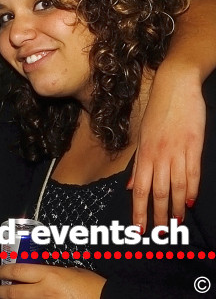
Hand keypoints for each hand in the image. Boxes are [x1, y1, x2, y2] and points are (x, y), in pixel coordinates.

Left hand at [0, 263, 104, 298]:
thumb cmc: (94, 288)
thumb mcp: (71, 271)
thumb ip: (52, 270)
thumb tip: (37, 272)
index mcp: (50, 275)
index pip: (18, 270)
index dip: (3, 270)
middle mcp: (45, 292)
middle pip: (13, 291)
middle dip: (0, 290)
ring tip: (5, 298)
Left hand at [129, 64, 203, 229]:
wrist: (174, 86)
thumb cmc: (157, 112)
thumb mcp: (142, 136)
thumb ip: (137, 164)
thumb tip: (128, 186)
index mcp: (143, 154)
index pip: (137, 188)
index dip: (138, 210)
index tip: (138, 228)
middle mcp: (157, 155)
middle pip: (155, 191)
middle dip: (156, 215)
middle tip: (159, 234)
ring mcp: (176, 151)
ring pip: (174, 185)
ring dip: (175, 206)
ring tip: (176, 223)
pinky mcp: (192, 145)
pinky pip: (192, 172)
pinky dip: (192, 188)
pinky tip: (191, 202)